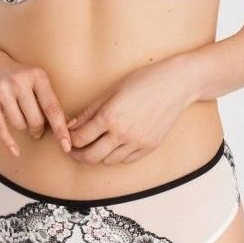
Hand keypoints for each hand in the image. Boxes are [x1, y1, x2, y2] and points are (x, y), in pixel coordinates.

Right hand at [0, 48, 72, 157]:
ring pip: (19, 124)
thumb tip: (69, 124)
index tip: (66, 145)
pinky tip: (15, 151)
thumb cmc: (17, 78)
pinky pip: (0, 127)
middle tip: (36, 130)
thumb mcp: (35, 81)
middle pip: (35, 120)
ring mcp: (2, 89)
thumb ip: (49, 101)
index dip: (60, 128)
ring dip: (22, 127)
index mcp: (37, 76)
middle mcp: (20, 80)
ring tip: (19, 118)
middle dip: (38, 129)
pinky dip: (9, 142)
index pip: (52, 107)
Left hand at [65, 58, 194, 165]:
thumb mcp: (111, 91)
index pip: (80, 138)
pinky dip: (116, 156)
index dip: (69, 140)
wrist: (176, 84)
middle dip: (78, 155)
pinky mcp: (149, 147)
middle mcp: (122, 134)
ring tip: (95, 145)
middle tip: (74, 149)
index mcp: (109, 117)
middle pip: (90, 157)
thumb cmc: (143, 81)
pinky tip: (115, 145)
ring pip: (108, 161)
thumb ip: (90, 111)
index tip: (67, 137)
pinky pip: (126, 160)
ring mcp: (137, 143)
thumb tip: (71, 125)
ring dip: (98, 155)